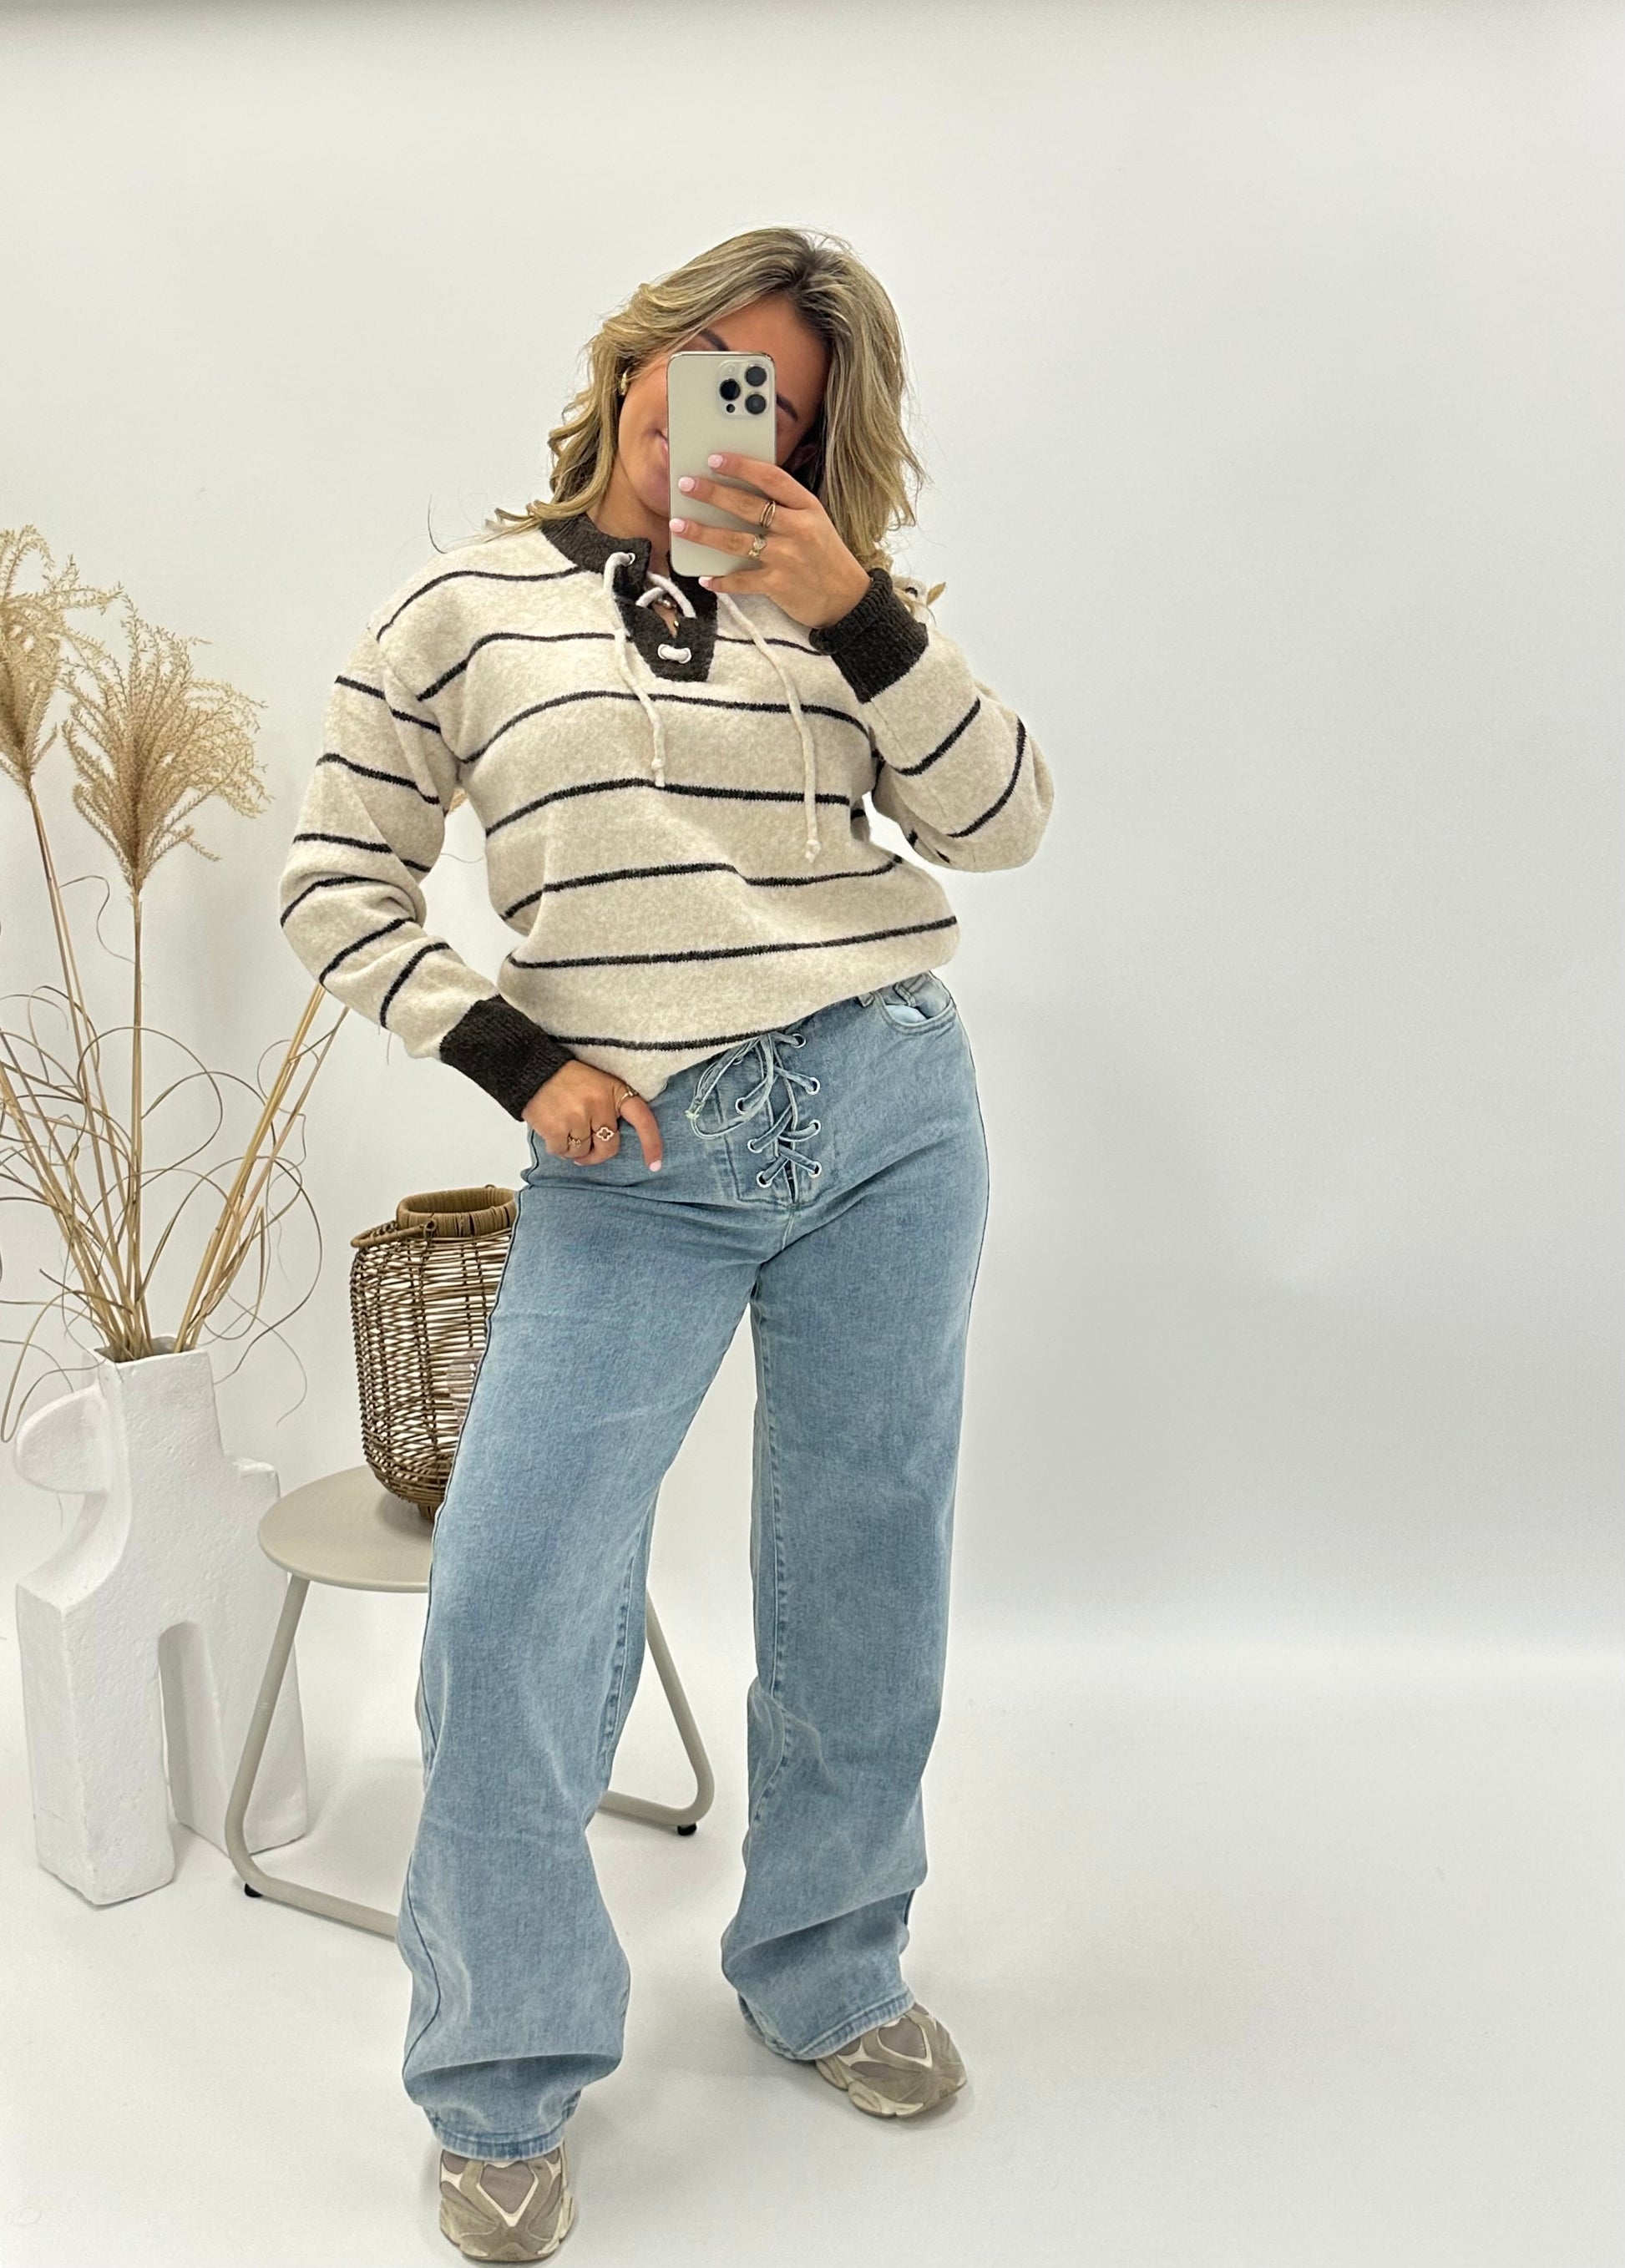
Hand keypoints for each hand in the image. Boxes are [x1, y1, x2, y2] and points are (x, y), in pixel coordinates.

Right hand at [523, 1060, 663, 1170]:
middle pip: (609, 1147)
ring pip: (583, 1152)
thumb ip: (610, 1110)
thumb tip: (609, 1145)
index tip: (654, 1165)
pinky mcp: (558, 1128)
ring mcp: (579, 1117)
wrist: (533, 1070)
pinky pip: (563, 1152)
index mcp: (616, 1091)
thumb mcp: (599, 1084)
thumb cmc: (569, 1081)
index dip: (651, 1144)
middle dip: (597, 1153)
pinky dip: (557, 1146)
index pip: (643, 1119)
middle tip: (585, 1146)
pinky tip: (552, 1127)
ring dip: (573, 1146)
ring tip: (563, 1125)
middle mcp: (601, 1105)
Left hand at [671, 454, 872, 629]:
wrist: (847, 599)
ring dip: (703, 533)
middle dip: (712, 493)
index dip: (741, 466)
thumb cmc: (825, 557)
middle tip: (686, 485)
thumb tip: (740, 493)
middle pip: (747, 506)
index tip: (715, 458)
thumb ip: (785, 507)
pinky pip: (742, 581)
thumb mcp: (814, 522)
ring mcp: (787, 557)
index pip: (771, 478)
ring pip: (736, 541)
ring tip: (679, 525)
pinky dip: (721, 580)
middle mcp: (798, 528)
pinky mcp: (779, 585)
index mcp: (807, 506)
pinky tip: (705, 577)